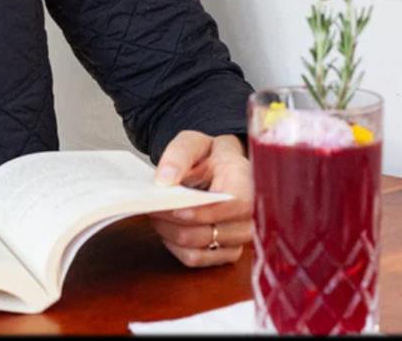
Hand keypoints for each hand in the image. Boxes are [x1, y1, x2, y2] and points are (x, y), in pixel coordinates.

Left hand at [147, 131, 251, 267]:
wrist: (219, 166)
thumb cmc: (209, 155)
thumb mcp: (192, 142)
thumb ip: (178, 155)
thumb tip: (165, 181)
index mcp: (247, 183)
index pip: (235, 206)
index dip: (204, 212)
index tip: (175, 208)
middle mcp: (251, 216)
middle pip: (211, 233)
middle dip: (173, 222)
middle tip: (151, 206)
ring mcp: (241, 237)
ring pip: (200, 249)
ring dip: (170, 234)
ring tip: (157, 214)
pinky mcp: (228, 252)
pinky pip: (196, 259)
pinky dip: (175, 246)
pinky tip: (167, 228)